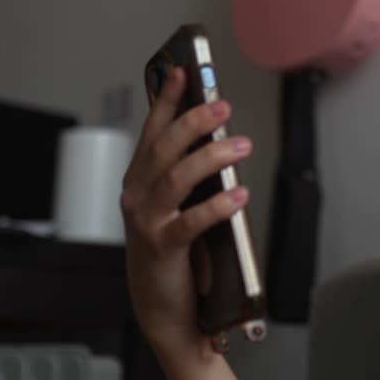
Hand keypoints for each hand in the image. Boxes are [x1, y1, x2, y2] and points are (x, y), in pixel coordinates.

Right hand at [120, 66, 253, 355]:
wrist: (162, 308)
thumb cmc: (172, 250)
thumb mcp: (175, 204)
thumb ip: (188, 172)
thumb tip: (219, 136)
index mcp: (140, 180)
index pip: (152, 131)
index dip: (166, 99)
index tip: (183, 71)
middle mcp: (137, 196)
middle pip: (164, 148)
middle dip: (193, 121)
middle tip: (223, 106)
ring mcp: (147, 221)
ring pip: (176, 178)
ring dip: (211, 157)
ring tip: (241, 145)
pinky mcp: (163, 247)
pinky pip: (190, 222)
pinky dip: (217, 206)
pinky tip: (239, 194)